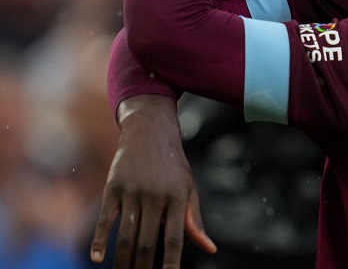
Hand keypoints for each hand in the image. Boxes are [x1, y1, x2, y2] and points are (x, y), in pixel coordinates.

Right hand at [91, 95, 215, 268]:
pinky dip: (100, 240)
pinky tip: (98, 258)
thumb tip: (210, 248)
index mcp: (177, 198)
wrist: (150, 132)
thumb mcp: (189, 188)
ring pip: (126, 235)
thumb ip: (194, 220)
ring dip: (123, 260)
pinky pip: (106, 219)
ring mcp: (133, 192)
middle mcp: (155, 196)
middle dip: (143, 266)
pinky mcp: (113, 188)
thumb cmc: (173, 166)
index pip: (175, 238)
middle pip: (148, 241)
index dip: (171, 261)